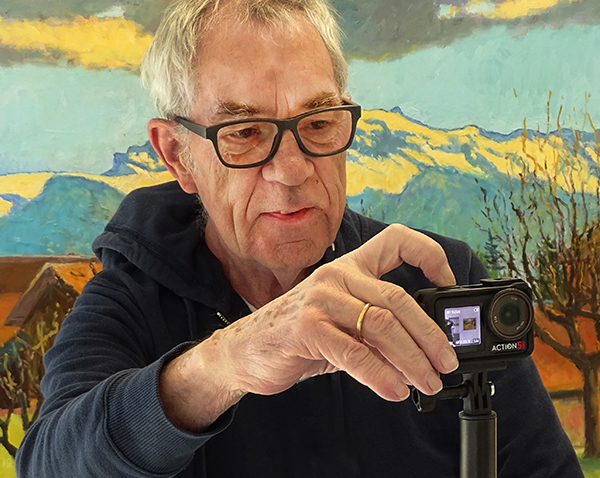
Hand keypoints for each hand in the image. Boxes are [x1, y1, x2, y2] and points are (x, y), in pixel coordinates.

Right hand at [160, 224, 457, 430]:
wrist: (244, 350)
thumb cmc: (296, 336)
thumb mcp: (340, 324)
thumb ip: (373, 330)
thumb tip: (420, 351)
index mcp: (348, 268)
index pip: (395, 240)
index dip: (428, 253)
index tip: (446, 280)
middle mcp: (336, 276)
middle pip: (398, 299)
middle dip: (429, 336)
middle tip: (445, 363)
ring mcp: (319, 300)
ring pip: (383, 326)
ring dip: (412, 360)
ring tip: (427, 382)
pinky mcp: (306, 328)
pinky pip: (355, 353)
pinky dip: (381, 375)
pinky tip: (394, 390)